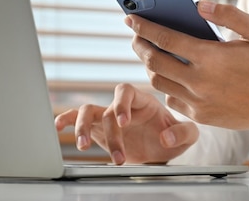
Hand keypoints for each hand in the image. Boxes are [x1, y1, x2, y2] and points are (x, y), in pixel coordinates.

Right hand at [54, 83, 198, 164]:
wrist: (164, 145)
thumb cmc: (174, 134)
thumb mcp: (189, 134)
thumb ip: (183, 133)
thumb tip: (165, 137)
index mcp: (143, 100)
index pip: (126, 91)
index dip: (122, 104)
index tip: (124, 122)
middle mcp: (123, 106)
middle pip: (107, 109)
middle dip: (110, 133)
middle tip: (118, 156)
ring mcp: (108, 116)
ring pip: (87, 111)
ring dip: (81, 127)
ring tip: (82, 146)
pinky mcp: (98, 130)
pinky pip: (78, 119)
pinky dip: (67, 120)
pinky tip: (59, 127)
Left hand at [125, 0, 248, 145]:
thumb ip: (228, 14)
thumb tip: (198, 5)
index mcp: (211, 57)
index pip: (165, 38)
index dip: (144, 26)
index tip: (130, 18)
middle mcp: (200, 82)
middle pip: (154, 62)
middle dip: (139, 45)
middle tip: (136, 35)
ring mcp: (199, 102)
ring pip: (158, 82)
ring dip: (150, 65)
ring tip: (151, 52)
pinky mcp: (201, 116)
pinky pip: (171, 99)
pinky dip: (167, 85)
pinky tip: (172, 73)